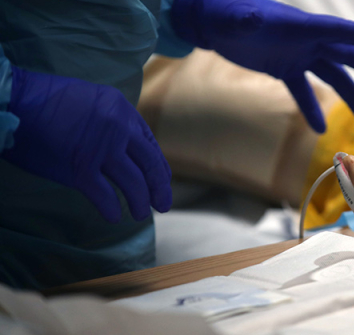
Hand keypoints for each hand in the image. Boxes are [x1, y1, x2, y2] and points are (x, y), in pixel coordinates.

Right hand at [1, 67, 171, 222]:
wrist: (15, 101)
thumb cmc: (45, 100)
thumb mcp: (92, 100)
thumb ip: (111, 121)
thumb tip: (122, 144)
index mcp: (122, 110)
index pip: (150, 144)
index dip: (158, 167)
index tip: (161, 181)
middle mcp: (119, 129)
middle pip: (150, 165)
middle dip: (159, 188)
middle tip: (162, 204)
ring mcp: (101, 150)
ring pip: (133, 183)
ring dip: (139, 202)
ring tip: (140, 214)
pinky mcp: (80, 168)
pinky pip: (105, 195)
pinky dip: (112, 209)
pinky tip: (114, 216)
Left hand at [171, 0, 353, 132]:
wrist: (214, 22)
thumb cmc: (224, 13)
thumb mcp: (234, 17)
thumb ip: (245, 20)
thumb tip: (250, 20)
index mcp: (302, 25)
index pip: (339, 31)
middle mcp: (307, 40)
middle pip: (347, 55)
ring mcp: (299, 54)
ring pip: (332, 76)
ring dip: (351, 94)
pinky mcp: (285, 68)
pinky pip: (303, 92)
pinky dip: (311, 109)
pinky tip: (319, 129)